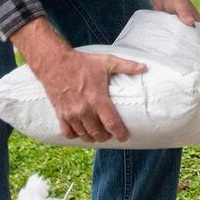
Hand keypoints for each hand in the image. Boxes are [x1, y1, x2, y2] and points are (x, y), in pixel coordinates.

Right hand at [12, 18, 146, 142]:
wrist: (55, 63)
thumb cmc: (82, 63)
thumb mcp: (106, 62)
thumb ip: (126, 66)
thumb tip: (144, 67)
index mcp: (97, 99)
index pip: (112, 124)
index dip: (120, 134)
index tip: (124, 137)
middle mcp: (84, 110)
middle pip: (98, 133)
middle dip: (107, 137)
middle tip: (111, 134)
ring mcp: (71, 114)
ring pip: (84, 135)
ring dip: (92, 137)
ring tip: (98, 134)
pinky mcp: (60, 114)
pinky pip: (68, 133)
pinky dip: (75, 135)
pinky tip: (81, 131)